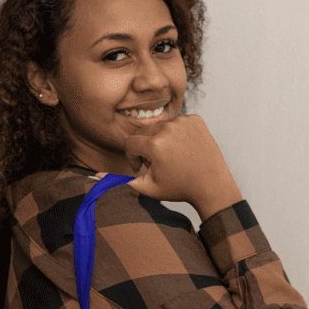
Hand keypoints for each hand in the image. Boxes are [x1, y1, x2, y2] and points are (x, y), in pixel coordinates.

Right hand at [120, 114, 241, 220]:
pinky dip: (177, 134)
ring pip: (161, 127)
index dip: (133, 157)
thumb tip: (96, 175)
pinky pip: (177, 123)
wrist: (212, 185)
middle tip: (158, 164)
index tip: (143, 168)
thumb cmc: (179, 188)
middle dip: (147, 148)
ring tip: (172, 157)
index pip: (130, 143)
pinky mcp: (195, 119)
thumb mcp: (147, 188)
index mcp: (154, 145)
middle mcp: (168, 128)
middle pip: (144, 133)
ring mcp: (184, 121)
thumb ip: (120, 180)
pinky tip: (184, 149)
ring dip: (161, 140)